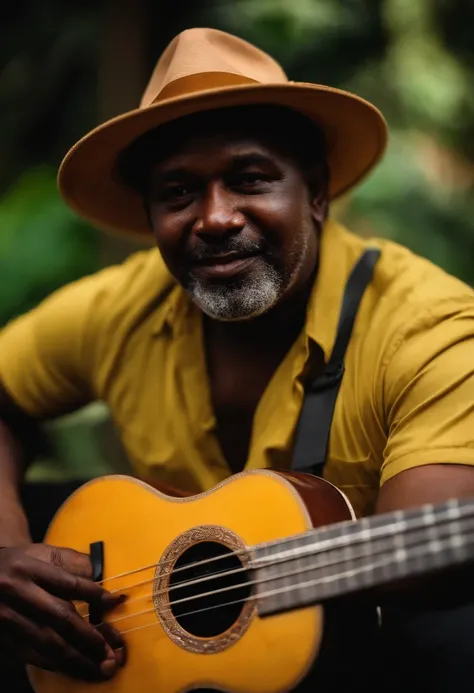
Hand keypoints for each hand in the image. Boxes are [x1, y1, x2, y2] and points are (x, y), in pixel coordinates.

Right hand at [0, 544, 125, 679]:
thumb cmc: (21, 564)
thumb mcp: (42, 553)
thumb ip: (72, 562)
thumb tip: (103, 575)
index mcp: (28, 567)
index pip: (67, 583)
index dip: (93, 593)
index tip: (114, 601)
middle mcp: (16, 592)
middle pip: (58, 616)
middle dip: (87, 636)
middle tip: (109, 650)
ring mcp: (7, 617)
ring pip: (47, 641)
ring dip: (76, 657)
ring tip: (99, 667)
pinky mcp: (2, 637)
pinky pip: (31, 655)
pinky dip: (55, 663)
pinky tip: (73, 668)